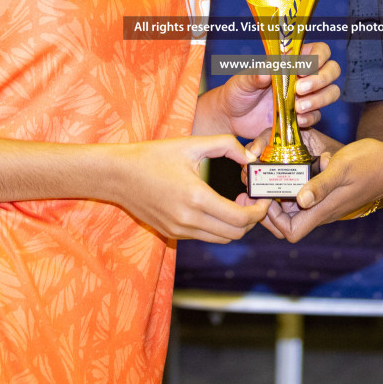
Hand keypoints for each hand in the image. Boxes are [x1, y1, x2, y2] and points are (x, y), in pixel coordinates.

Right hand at [107, 134, 268, 242]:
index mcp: (196, 197)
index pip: (240, 218)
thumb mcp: (191, 144)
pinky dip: (217, 226)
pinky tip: (215, 206)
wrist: (118, 175)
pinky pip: (204, 236)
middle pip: (235, 233)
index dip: (259, 211)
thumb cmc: (153, 156)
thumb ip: (226, 145)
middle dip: (251, 218)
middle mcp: (188, 220)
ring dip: (235, 224)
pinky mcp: (172, 233)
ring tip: (234, 201)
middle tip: (250, 198)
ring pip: (221, 239)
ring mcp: (179, 230)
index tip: (264, 198)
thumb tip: (250, 157)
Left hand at [213, 41, 341, 139]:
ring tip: (298, 107)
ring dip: (319, 99)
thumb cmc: (238, 91)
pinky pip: (317, 115)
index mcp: (292, 60)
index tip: (301, 68)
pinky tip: (296, 119)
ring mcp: (306, 96)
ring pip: (331, 92)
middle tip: (299, 89)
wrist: (232, 117)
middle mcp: (304, 76)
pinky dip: (310, 117)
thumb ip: (254, 75)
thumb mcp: (242, 80)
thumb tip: (268, 71)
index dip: (318, 57)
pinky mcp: (303, 116)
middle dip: (321, 79)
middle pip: (332, 70)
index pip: (319, 50)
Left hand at [262, 138, 382, 242]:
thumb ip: (321, 184)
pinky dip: (292, 186)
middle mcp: (322, 210)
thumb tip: (300, 200)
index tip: (266, 196)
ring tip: (269, 174)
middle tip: (260, 186)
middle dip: (270, 209)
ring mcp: (326, 202)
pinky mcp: (330, 192)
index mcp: (323, 210)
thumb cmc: (371, 164)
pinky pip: (305, 197)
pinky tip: (289, 167)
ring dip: (279, 196)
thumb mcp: (341, 168)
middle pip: (288, 224)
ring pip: (295, 209)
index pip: (290, 232)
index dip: (273, 219)